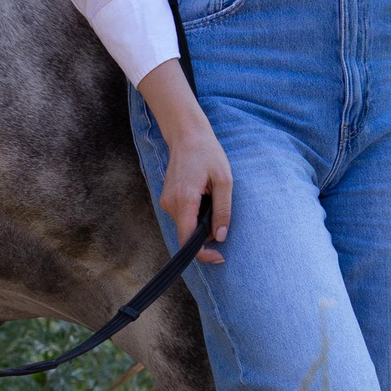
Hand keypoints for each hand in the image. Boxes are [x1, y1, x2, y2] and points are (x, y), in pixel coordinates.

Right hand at [136, 60, 232, 263]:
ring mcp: (166, 202)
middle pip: (188, 234)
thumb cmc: (208, 154)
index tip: (219, 256)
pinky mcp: (167, 199)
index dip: (202, 254)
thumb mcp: (224, 181)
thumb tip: (221, 236)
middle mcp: (170, 204)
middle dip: (206, 234)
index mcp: (184, 200)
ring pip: (186, 225)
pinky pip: (183, 216)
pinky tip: (204, 195)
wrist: (187, 135)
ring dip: (202, 221)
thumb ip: (223, 210)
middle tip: (221, 212)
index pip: (187, 240)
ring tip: (212, 196)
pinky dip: (196, 214)